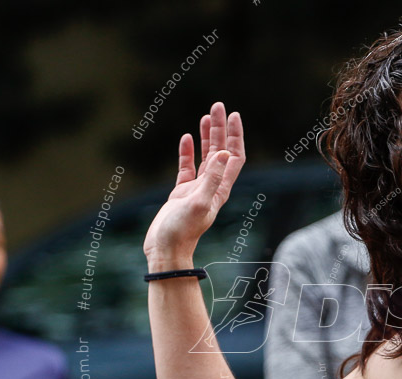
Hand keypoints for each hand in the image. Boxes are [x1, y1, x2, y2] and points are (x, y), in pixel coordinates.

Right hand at [143, 102, 244, 267]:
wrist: (165, 249)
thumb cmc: (182, 231)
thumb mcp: (199, 202)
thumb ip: (212, 178)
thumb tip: (225, 153)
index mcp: (221, 188)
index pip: (234, 157)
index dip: (236, 136)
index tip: (234, 115)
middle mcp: (212, 187)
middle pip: (221, 152)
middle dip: (221, 129)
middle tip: (218, 105)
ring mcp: (196, 189)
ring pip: (205, 156)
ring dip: (206, 136)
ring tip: (206, 115)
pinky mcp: (180, 193)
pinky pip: (186, 167)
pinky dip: (187, 151)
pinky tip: (185, 138)